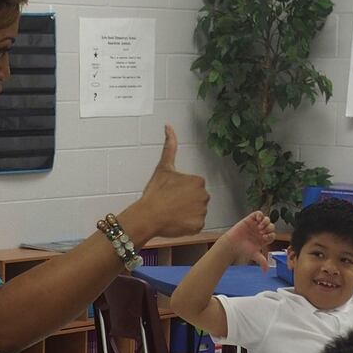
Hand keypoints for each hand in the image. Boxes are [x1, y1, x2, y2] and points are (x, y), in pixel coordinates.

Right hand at [120, 126, 208, 241]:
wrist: (148, 216)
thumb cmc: (155, 192)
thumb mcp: (163, 167)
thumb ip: (169, 146)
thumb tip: (168, 125)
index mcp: (199, 180)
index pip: (193, 186)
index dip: (181, 190)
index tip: (170, 193)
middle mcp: (205, 195)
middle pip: (197, 199)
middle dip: (186, 202)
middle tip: (170, 204)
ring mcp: (202, 212)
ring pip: (196, 212)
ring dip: (186, 214)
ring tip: (172, 214)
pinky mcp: (199, 226)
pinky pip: (195, 226)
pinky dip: (187, 226)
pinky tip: (176, 222)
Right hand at [225, 211, 275, 269]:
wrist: (233, 244)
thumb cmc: (243, 249)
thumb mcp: (255, 255)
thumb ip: (262, 261)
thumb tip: (266, 271)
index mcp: (263, 238)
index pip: (272, 235)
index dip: (271, 235)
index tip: (264, 238)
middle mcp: (261, 231)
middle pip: (271, 226)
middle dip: (269, 228)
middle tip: (262, 232)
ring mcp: (256, 225)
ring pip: (266, 219)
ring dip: (265, 222)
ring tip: (259, 227)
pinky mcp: (250, 219)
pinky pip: (258, 213)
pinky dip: (260, 215)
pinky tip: (257, 220)